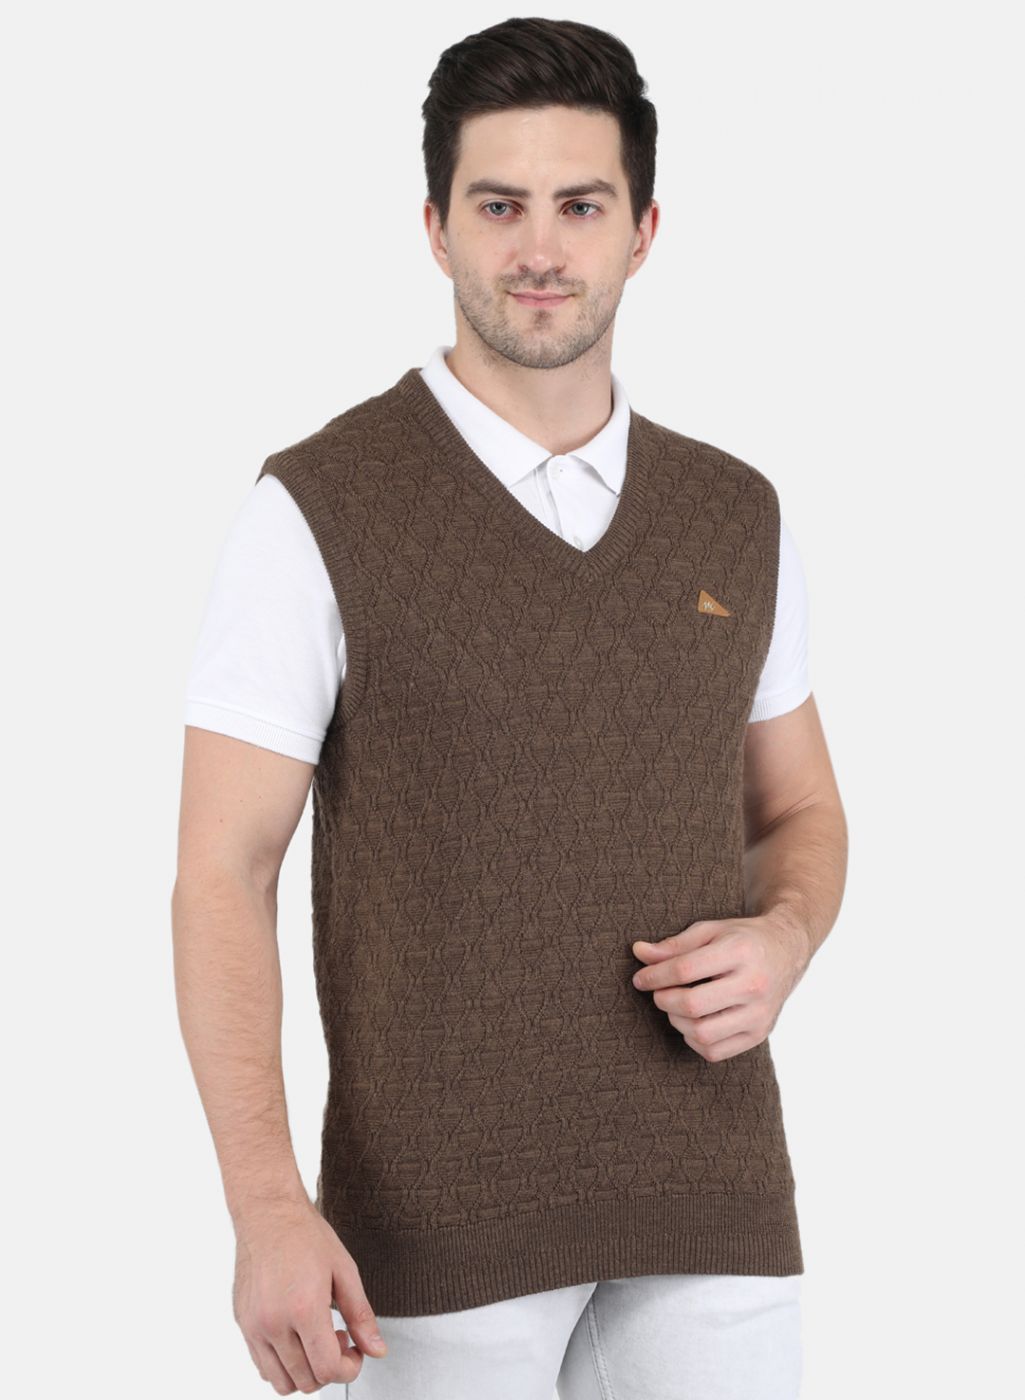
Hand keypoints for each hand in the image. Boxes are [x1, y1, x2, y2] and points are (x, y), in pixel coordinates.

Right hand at [232, 1196, 387, 1393]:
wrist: (268, 1213)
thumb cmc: (304, 1235)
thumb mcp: (345, 1271)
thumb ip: (361, 1316)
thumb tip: (376, 1350)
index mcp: (303, 1309)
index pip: (327, 1369)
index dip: (349, 1368)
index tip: (354, 1352)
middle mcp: (273, 1323)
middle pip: (305, 1381)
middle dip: (329, 1369)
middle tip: (338, 1340)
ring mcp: (253, 1327)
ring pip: (280, 1382)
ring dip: (305, 1373)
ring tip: (315, 1339)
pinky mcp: (243, 1324)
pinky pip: (262, 1366)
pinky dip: (282, 1365)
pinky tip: (296, 1337)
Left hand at [630, 912, 809, 1061]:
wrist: (787, 951)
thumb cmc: (742, 939)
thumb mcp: (710, 931)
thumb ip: (674, 944)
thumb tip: (639, 953)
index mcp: (740, 952)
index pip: (685, 970)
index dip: (654, 976)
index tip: (640, 978)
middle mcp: (754, 985)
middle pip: (692, 1005)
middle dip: (664, 1000)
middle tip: (659, 992)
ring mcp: (760, 1014)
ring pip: (702, 1034)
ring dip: (677, 1021)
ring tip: (676, 1005)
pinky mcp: (759, 1035)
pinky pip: (715, 1051)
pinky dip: (694, 1040)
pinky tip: (694, 1021)